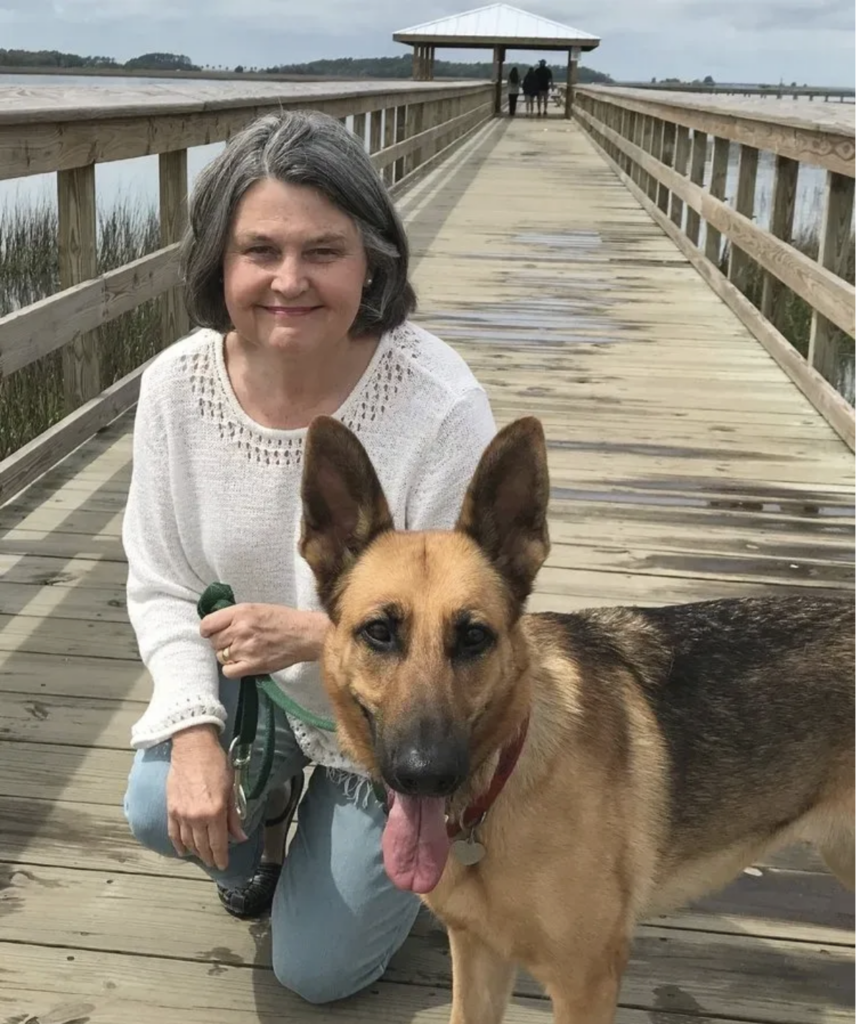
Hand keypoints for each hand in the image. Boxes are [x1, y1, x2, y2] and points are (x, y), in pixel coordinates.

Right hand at [167, 725, 246, 870]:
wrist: (193, 748)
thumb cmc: (216, 764)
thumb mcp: (231, 788)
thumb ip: (233, 816)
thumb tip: (240, 836)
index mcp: (215, 812)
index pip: (218, 843)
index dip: (221, 857)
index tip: (223, 865)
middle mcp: (197, 817)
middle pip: (202, 846)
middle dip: (209, 857)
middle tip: (213, 863)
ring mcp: (182, 814)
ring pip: (188, 842)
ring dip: (195, 852)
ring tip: (202, 857)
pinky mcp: (171, 809)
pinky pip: (173, 833)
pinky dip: (178, 844)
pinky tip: (183, 851)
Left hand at [199, 602, 328, 678]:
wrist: (304, 634)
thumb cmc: (283, 619)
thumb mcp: (257, 607)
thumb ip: (235, 615)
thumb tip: (215, 626)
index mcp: (241, 612)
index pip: (207, 624)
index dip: (207, 630)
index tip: (211, 632)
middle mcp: (240, 630)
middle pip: (214, 642)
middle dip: (221, 642)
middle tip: (234, 641)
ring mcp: (246, 649)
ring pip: (220, 656)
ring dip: (228, 655)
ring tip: (243, 650)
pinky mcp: (253, 665)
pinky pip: (228, 671)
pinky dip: (232, 668)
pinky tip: (242, 662)